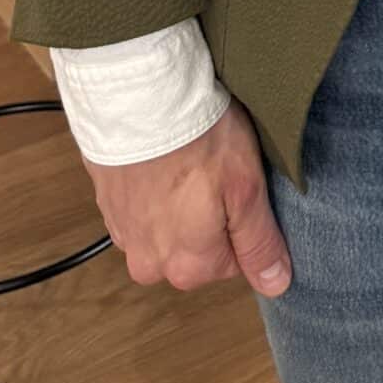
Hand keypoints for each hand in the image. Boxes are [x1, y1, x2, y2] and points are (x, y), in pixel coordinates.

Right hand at [91, 99, 291, 297]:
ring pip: (168, 232)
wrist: (138, 99)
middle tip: (213, 173)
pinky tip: (164, 162)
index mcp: (188, 268)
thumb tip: (275, 283)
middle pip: (198, 251)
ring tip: (187, 164)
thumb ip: (259, 244)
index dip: (242, 221)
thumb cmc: (197, 140)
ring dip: (179, 206)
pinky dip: (154, 192)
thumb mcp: (246, 189)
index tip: (238, 189)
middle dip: (210, 218)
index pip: (233, 263)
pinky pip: (143, 211)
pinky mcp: (108, 208)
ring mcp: (125, 237)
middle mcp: (150, 265)